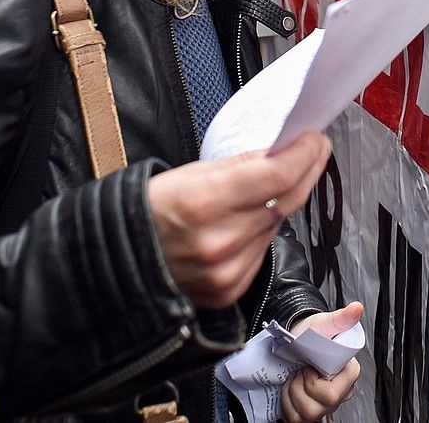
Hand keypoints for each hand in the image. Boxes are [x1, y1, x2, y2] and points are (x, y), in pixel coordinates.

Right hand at [147, 133, 331, 308]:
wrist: (113, 262)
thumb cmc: (147, 211)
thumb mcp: (188, 174)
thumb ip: (238, 165)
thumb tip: (281, 150)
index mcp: (204, 202)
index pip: (278, 176)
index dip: (305, 155)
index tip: (315, 139)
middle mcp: (219, 242)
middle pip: (285, 201)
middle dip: (307, 171)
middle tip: (315, 150)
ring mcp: (226, 272)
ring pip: (277, 226)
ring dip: (284, 201)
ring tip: (279, 181)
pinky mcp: (229, 291)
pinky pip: (262, 251)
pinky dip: (264, 230)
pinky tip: (255, 216)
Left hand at [281, 302, 364, 422]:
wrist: (295, 342)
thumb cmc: (310, 335)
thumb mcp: (322, 324)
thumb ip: (340, 318)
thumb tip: (357, 308)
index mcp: (348, 373)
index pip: (331, 393)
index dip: (313, 380)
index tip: (311, 365)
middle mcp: (340, 394)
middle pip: (318, 407)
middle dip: (300, 387)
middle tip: (301, 370)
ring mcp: (326, 406)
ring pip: (306, 415)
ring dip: (292, 395)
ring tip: (295, 378)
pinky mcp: (311, 413)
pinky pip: (296, 419)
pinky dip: (287, 405)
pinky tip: (292, 389)